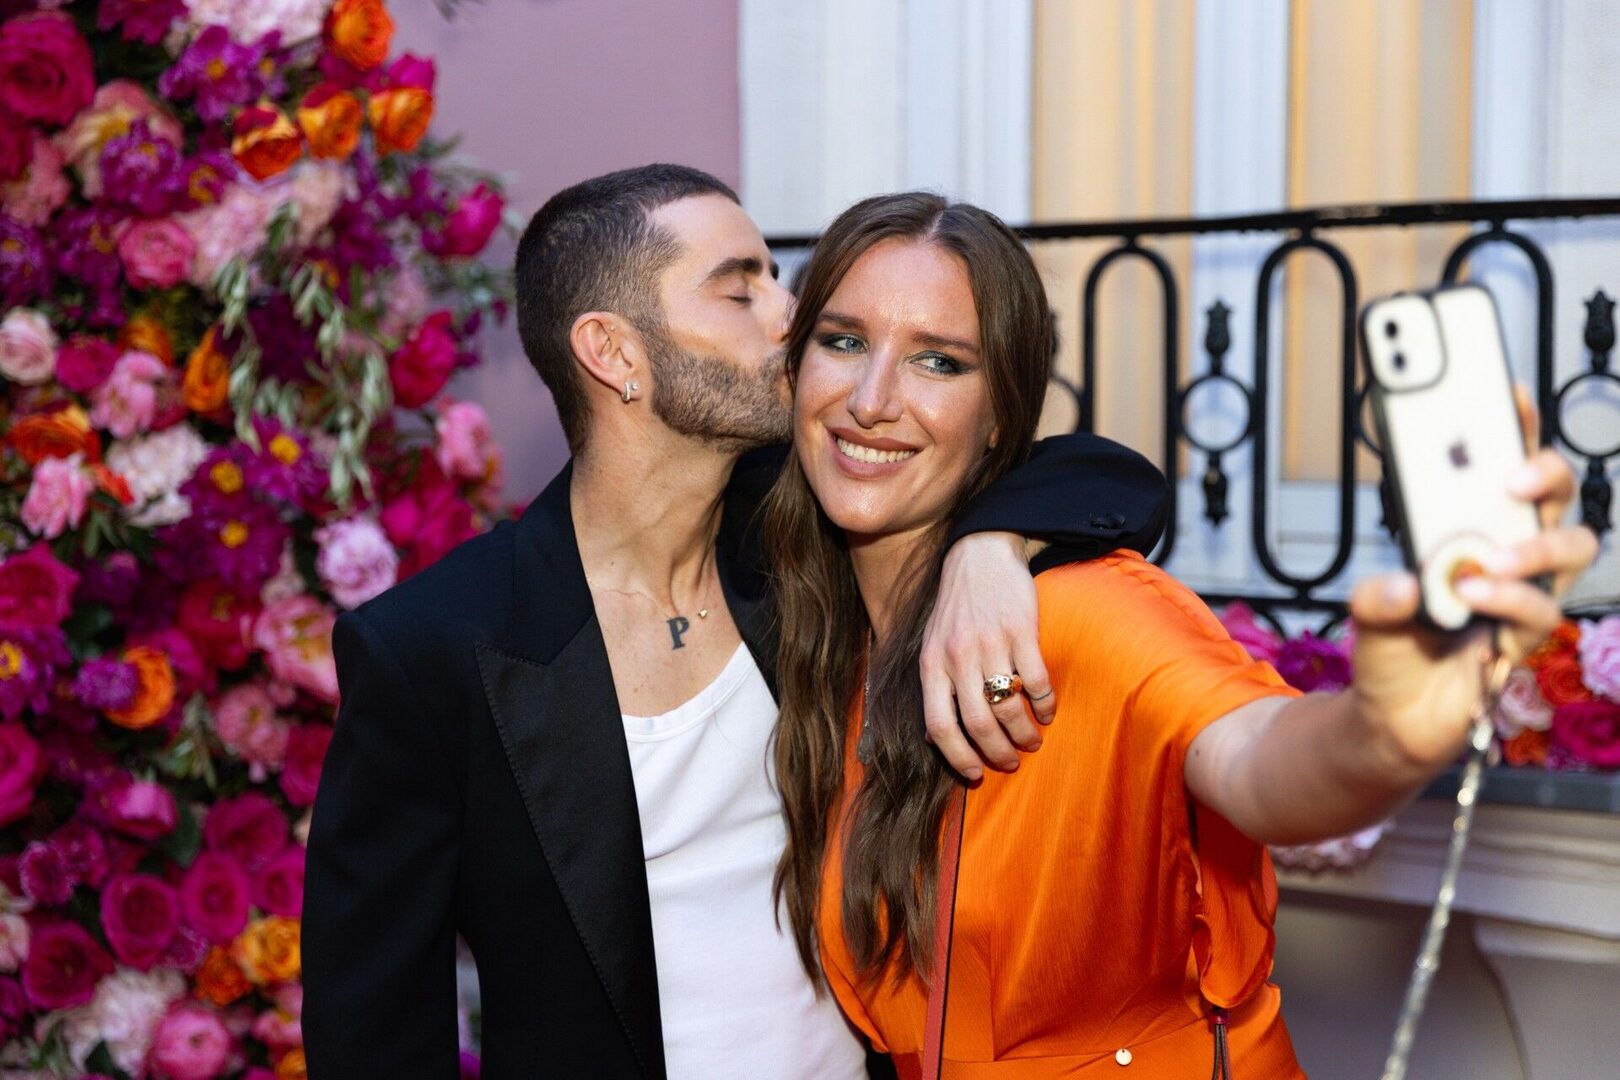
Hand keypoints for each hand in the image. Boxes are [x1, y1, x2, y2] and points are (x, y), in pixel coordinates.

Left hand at [922, 531, 1055, 779]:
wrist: (979, 555)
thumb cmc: (956, 608)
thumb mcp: (932, 645)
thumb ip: (934, 687)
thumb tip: (935, 737)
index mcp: (932, 665)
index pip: (939, 725)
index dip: (957, 757)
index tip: (976, 774)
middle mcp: (957, 658)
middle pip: (978, 723)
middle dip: (998, 751)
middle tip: (1012, 761)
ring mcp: (990, 643)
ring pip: (1009, 706)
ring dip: (1024, 732)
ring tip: (1032, 740)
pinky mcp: (1020, 630)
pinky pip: (1035, 680)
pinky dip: (1044, 704)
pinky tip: (1047, 710)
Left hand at [1347, 389, 1598, 771]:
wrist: (1394, 715)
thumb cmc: (1391, 646)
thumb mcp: (1366, 610)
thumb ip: (1377, 593)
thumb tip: (1406, 585)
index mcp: (1470, 529)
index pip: (1501, 466)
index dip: (1511, 427)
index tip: (1504, 390)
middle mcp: (1507, 552)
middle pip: (1554, 496)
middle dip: (1543, 473)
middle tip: (1510, 477)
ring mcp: (1523, 591)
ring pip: (1569, 548)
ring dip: (1533, 548)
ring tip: (1486, 561)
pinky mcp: (1525, 634)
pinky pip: (1539, 608)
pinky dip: (1507, 599)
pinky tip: (1473, 598)